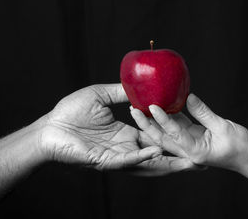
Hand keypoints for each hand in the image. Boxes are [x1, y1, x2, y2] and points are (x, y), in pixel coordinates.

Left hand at [39, 84, 194, 174]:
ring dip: (167, 162)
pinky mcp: (105, 161)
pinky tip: (155, 151)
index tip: (189, 131)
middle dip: (177, 156)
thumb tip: (140, 84)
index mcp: (126, 133)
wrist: (49, 128)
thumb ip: (121, 92)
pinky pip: (127, 160)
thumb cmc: (70, 112)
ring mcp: (117, 156)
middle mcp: (125, 147)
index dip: (171, 135)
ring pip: (146, 162)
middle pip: (156, 154)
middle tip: (199, 154)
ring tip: (188, 160)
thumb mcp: (100, 95)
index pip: (154, 136)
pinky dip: (141, 157)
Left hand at [130, 93, 247, 175]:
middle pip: (162, 138)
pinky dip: (168, 119)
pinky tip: (160, 106)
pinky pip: (177, 129)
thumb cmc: (240, 146)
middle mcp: (187, 151)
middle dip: (147, 125)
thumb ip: (204, 113)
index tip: (152, 106)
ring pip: (166, 134)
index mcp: (195, 151)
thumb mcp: (223, 127)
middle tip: (133, 110)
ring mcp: (188, 146)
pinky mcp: (192, 140)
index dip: (163, 119)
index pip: (174, 134)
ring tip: (140, 107)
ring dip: (153, 122)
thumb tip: (188, 97)